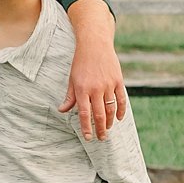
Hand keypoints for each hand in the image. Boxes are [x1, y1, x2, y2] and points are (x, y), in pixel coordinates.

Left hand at [60, 8, 127, 139]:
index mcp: (82, 89)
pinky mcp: (118, 81)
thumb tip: (62, 111)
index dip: (86, 128)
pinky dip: (121, 111)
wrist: (94, 44)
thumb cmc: (80, 62)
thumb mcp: (72, 79)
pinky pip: (121, 100)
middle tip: (101, 138)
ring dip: (109, 122)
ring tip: (107, 129)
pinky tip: (118, 118)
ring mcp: (108, 85)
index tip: (88, 138)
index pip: (84, 114)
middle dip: (100, 129)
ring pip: (111, 109)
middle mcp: (96, 89)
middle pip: (99, 115)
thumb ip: (69, 96)